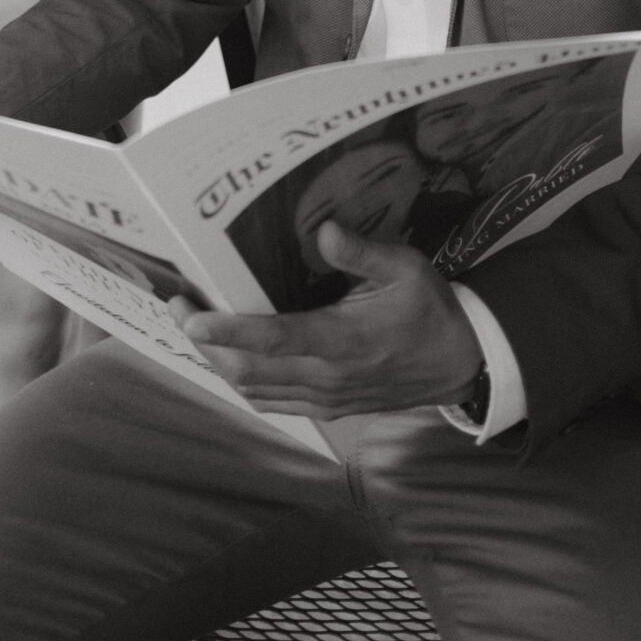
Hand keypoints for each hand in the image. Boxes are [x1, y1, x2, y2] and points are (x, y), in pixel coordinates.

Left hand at [176, 223, 480, 417]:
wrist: (463, 365)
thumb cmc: (432, 310)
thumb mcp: (407, 269)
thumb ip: (363, 252)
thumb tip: (324, 230)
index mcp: (343, 342)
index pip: (273, 340)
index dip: (227, 330)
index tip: (190, 315)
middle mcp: (326, 378)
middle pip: (248, 369)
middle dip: (205, 341)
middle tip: (177, 306)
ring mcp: (325, 399)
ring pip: (254, 390)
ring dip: (218, 362)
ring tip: (193, 328)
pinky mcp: (328, 410)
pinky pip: (272, 402)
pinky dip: (242, 382)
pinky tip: (229, 358)